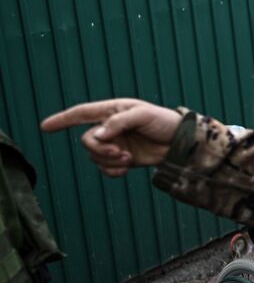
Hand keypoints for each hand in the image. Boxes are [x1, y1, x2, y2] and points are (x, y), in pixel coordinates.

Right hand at [42, 99, 182, 177]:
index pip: (81, 114)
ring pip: (94, 157)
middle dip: (100, 150)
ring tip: (129, 159)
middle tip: (120, 153)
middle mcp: (109, 128)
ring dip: (109, 161)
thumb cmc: (164, 122)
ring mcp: (114, 144)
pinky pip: (104, 168)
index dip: (62, 119)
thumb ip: (119, 122)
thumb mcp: (143, 115)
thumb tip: (97, 135)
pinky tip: (126, 168)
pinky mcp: (121, 159)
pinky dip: (112, 171)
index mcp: (112, 111)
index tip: (44, 126)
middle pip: (87, 141)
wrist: (180, 142)